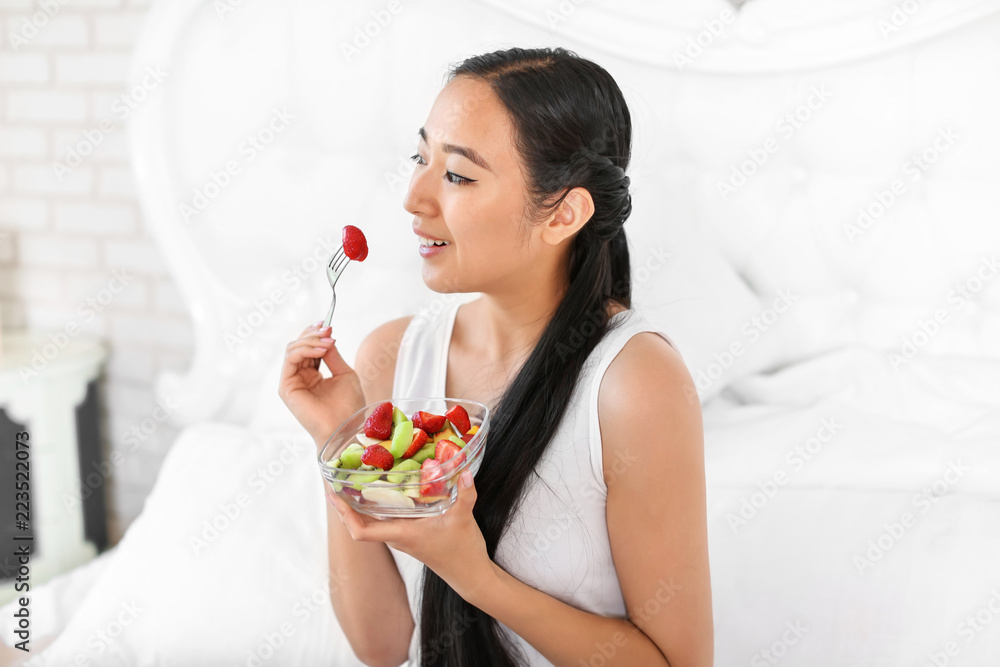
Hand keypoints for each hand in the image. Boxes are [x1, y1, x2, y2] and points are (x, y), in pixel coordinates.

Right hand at [279, 322, 365, 446]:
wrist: (346, 426)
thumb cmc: (348, 405)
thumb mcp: (344, 373)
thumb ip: (332, 354)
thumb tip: (327, 334)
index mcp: (313, 375)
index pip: (308, 348)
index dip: (315, 334)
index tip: (328, 324)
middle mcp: (300, 377)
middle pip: (298, 345)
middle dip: (313, 334)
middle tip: (328, 330)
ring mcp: (291, 382)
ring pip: (293, 349)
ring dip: (311, 340)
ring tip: (328, 341)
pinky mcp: (286, 387)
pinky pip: (290, 359)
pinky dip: (305, 350)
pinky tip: (321, 350)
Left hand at [328, 470, 492, 600]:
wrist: (470, 574)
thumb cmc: (462, 551)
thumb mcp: (463, 519)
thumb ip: (465, 495)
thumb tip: (465, 472)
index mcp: (402, 534)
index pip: (361, 531)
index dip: (345, 515)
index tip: (333, 496)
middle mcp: (398, 536)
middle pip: (362, 524)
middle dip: (347, 505)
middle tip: (339, 480)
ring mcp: (403, 537)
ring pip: (373, 522)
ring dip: (361, 506)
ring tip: (356, 480)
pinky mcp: (411, 535)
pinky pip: (386, 521)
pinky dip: (379, 507)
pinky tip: (386, 490)